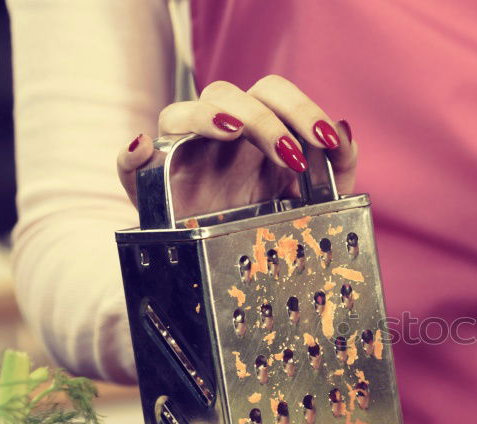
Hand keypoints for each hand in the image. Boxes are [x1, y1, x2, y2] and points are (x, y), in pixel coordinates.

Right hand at [116, 75, 355, 215]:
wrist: (234, 276)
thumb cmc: (277, 228)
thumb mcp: (320, 203)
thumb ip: (340, 169)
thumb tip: (345, 130)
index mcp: (259, 135)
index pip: (273, 94)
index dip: (300, 108)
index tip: (326, 139)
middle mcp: (218, 139)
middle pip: (229, 93)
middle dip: (265, 116)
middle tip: (291, 155)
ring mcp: (183, 159)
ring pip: (179, 113)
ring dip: (208, 116)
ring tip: (233, 135)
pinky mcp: (152, 189)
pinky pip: (131, 163)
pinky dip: (133, 154)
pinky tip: (145, 151)